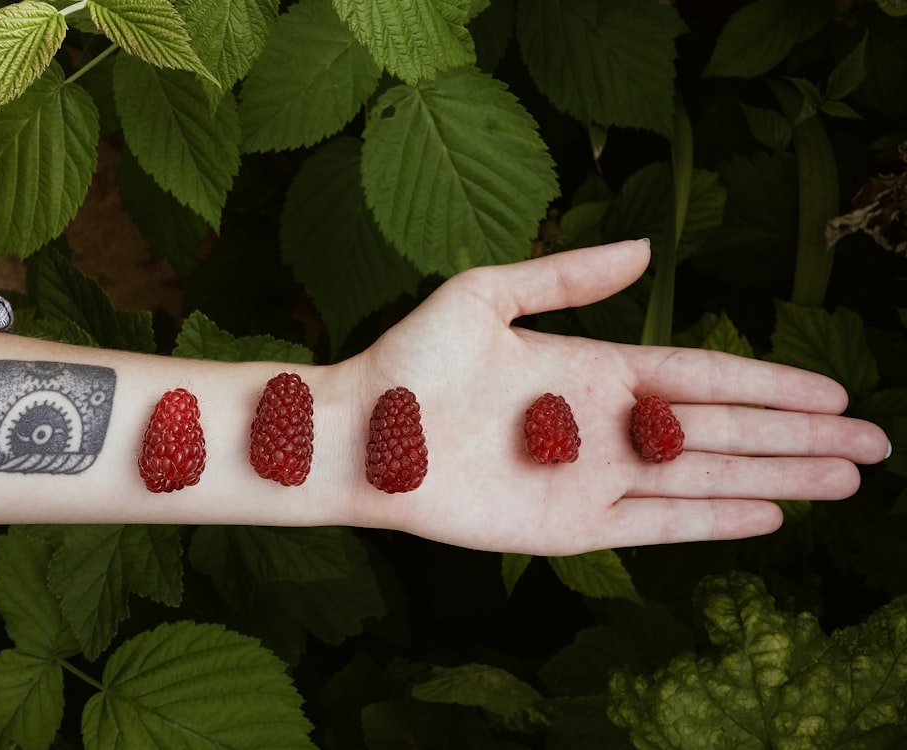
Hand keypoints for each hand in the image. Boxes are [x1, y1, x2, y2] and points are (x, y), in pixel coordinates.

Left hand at [342, 240, 890, 554]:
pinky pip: (656, 525)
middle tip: (873, 444)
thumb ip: (568, 276)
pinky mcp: (569, 527)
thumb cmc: (414, 359)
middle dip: (798, 437)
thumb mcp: (488, 294)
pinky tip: (767, 516)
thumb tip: (649, 248)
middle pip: (724, 430)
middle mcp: (607, 427)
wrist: (364, 433)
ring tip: (844, 480)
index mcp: (595, 369)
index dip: (770, 384)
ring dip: (777, 479)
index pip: (704, 376)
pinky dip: (713, 521)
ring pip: (705, 479)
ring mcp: (593, 479)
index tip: (833, 390)